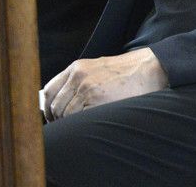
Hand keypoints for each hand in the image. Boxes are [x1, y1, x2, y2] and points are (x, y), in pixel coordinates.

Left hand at [41, 47, 167, 120]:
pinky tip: (92, 122)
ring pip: (65, 114)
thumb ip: (79, 80)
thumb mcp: (97, 69)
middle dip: (58, 120)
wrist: (149, 68)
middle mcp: (78, 76)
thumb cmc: (126, 72)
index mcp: (77, 68)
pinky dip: (82, 124)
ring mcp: (87, 87)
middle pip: (54, 105)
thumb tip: (61, 101)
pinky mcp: (97, 99)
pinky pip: (79, 118)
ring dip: (71, 123)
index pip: (49, 90)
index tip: (52, 118)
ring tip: (84, 124)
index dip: (47, 108)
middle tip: (67, 127)